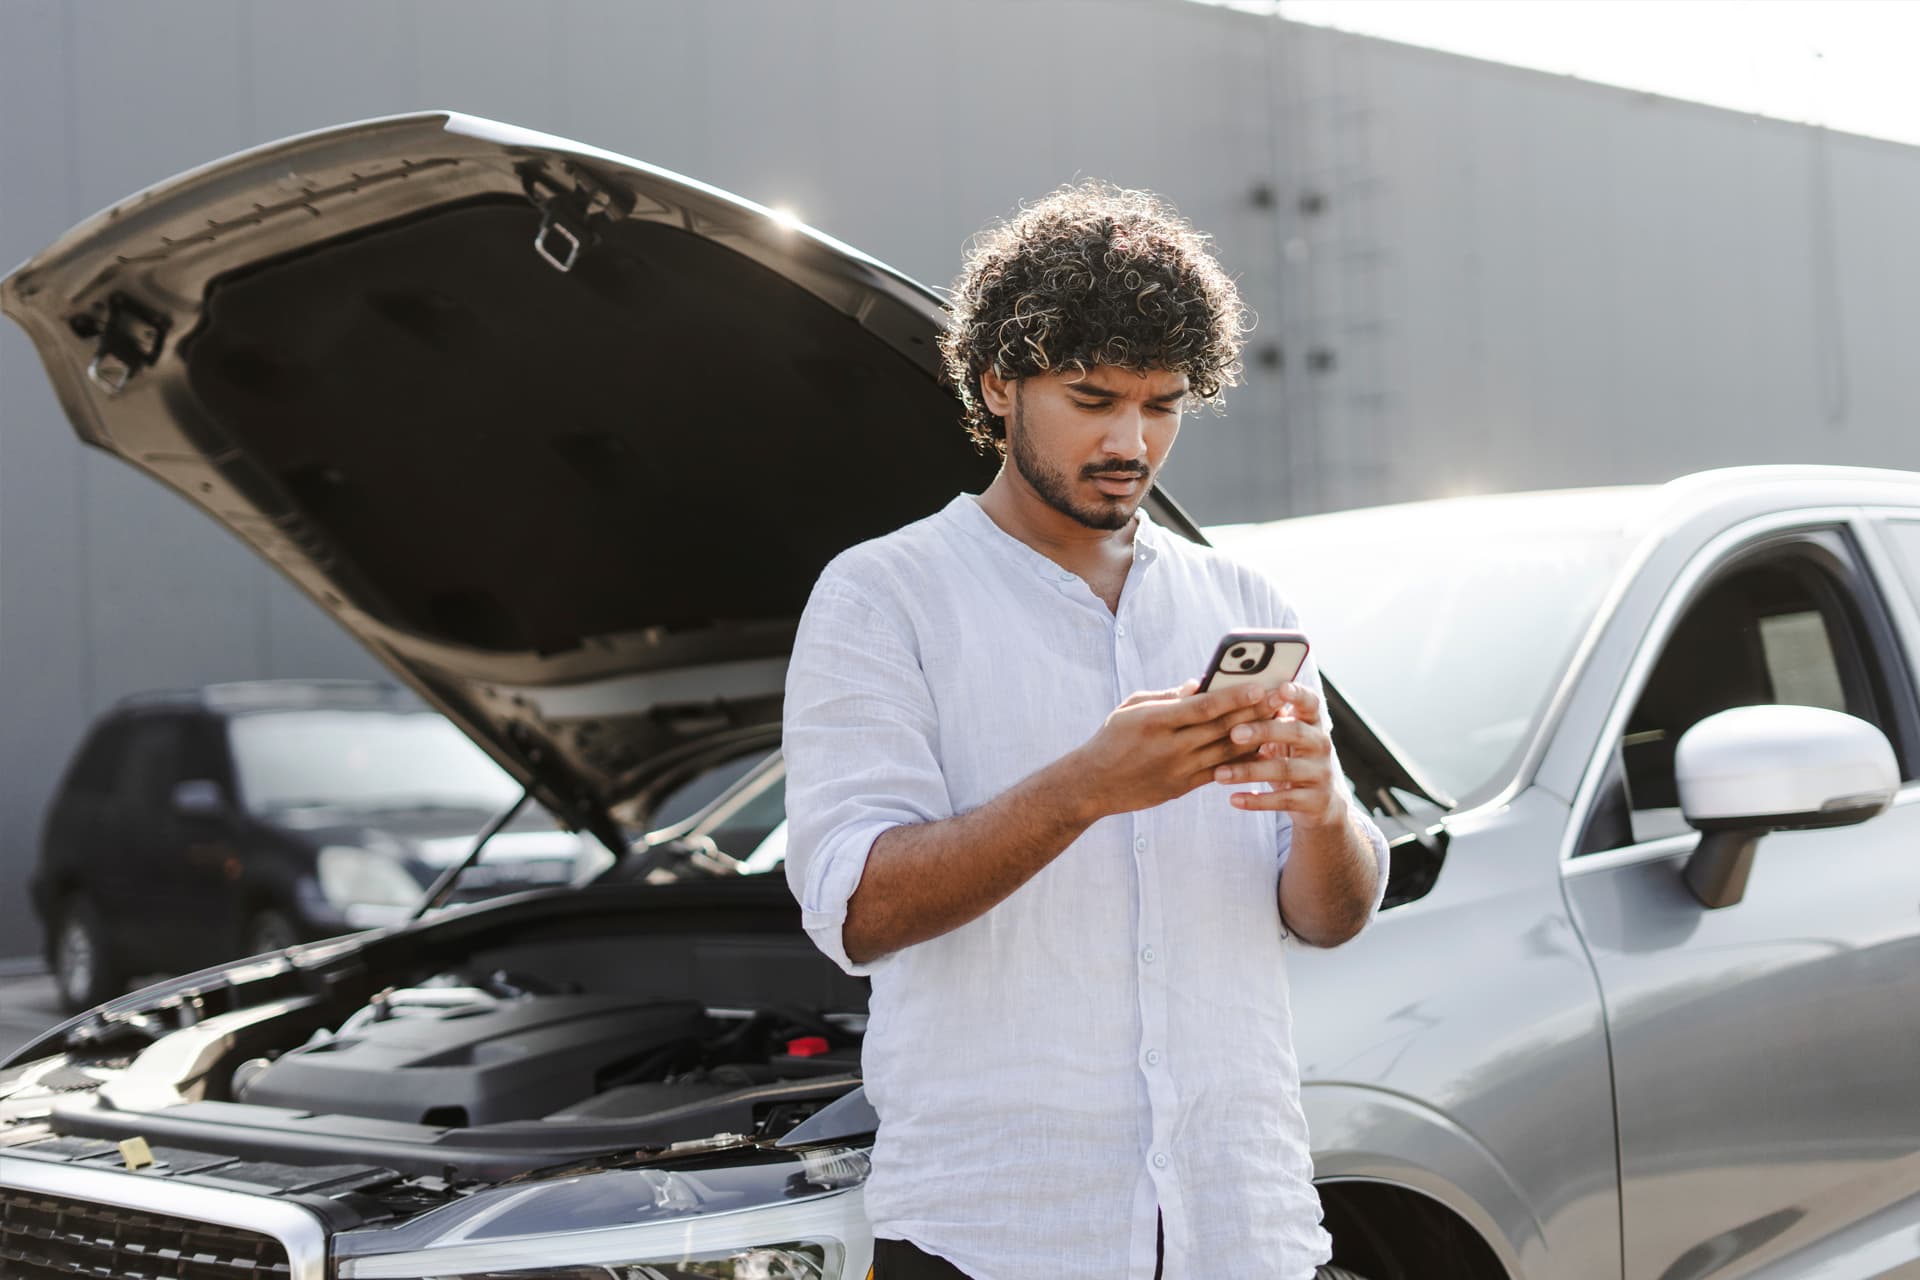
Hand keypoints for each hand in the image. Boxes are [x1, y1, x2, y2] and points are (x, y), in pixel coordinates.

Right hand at [1074, 679, 1279, 819]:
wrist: (1094, 784)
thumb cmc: (1112, 738)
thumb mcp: (1132, 707)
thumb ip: (1167, 696)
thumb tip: (1198, 684)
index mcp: (1156, 721)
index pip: (1203, 707)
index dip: (1233, 697)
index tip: (1259, 685)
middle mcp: (1170, 746)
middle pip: (1221, 728)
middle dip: (1254, 712)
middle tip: (1281, 698)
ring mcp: (1178, 769)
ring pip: (1226, 752)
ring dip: (1256, 736)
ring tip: (1278, 722)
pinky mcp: (1182, 787)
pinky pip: (1220, 773)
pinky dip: (1242, 761)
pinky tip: (1262, 750)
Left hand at [1209, 682, 1347, 828]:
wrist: (1319, 802)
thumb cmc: (1288, 757)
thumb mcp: (1281, 736)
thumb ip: (1262, 716)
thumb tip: (1216, 692)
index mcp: (1312, 722)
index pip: (1310, 702)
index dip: (1298, 694)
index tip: (1281, 687)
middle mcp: (1320, 744)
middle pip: (1294, 732)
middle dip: (1263, 731)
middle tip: (1234, 733)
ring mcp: (1320, 773)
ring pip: (1284, 769)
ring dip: (1249, 771)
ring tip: (1219, 775)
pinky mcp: (1315, 800)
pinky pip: (1284, 800)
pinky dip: (1257, 800)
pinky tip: (1233, 799)